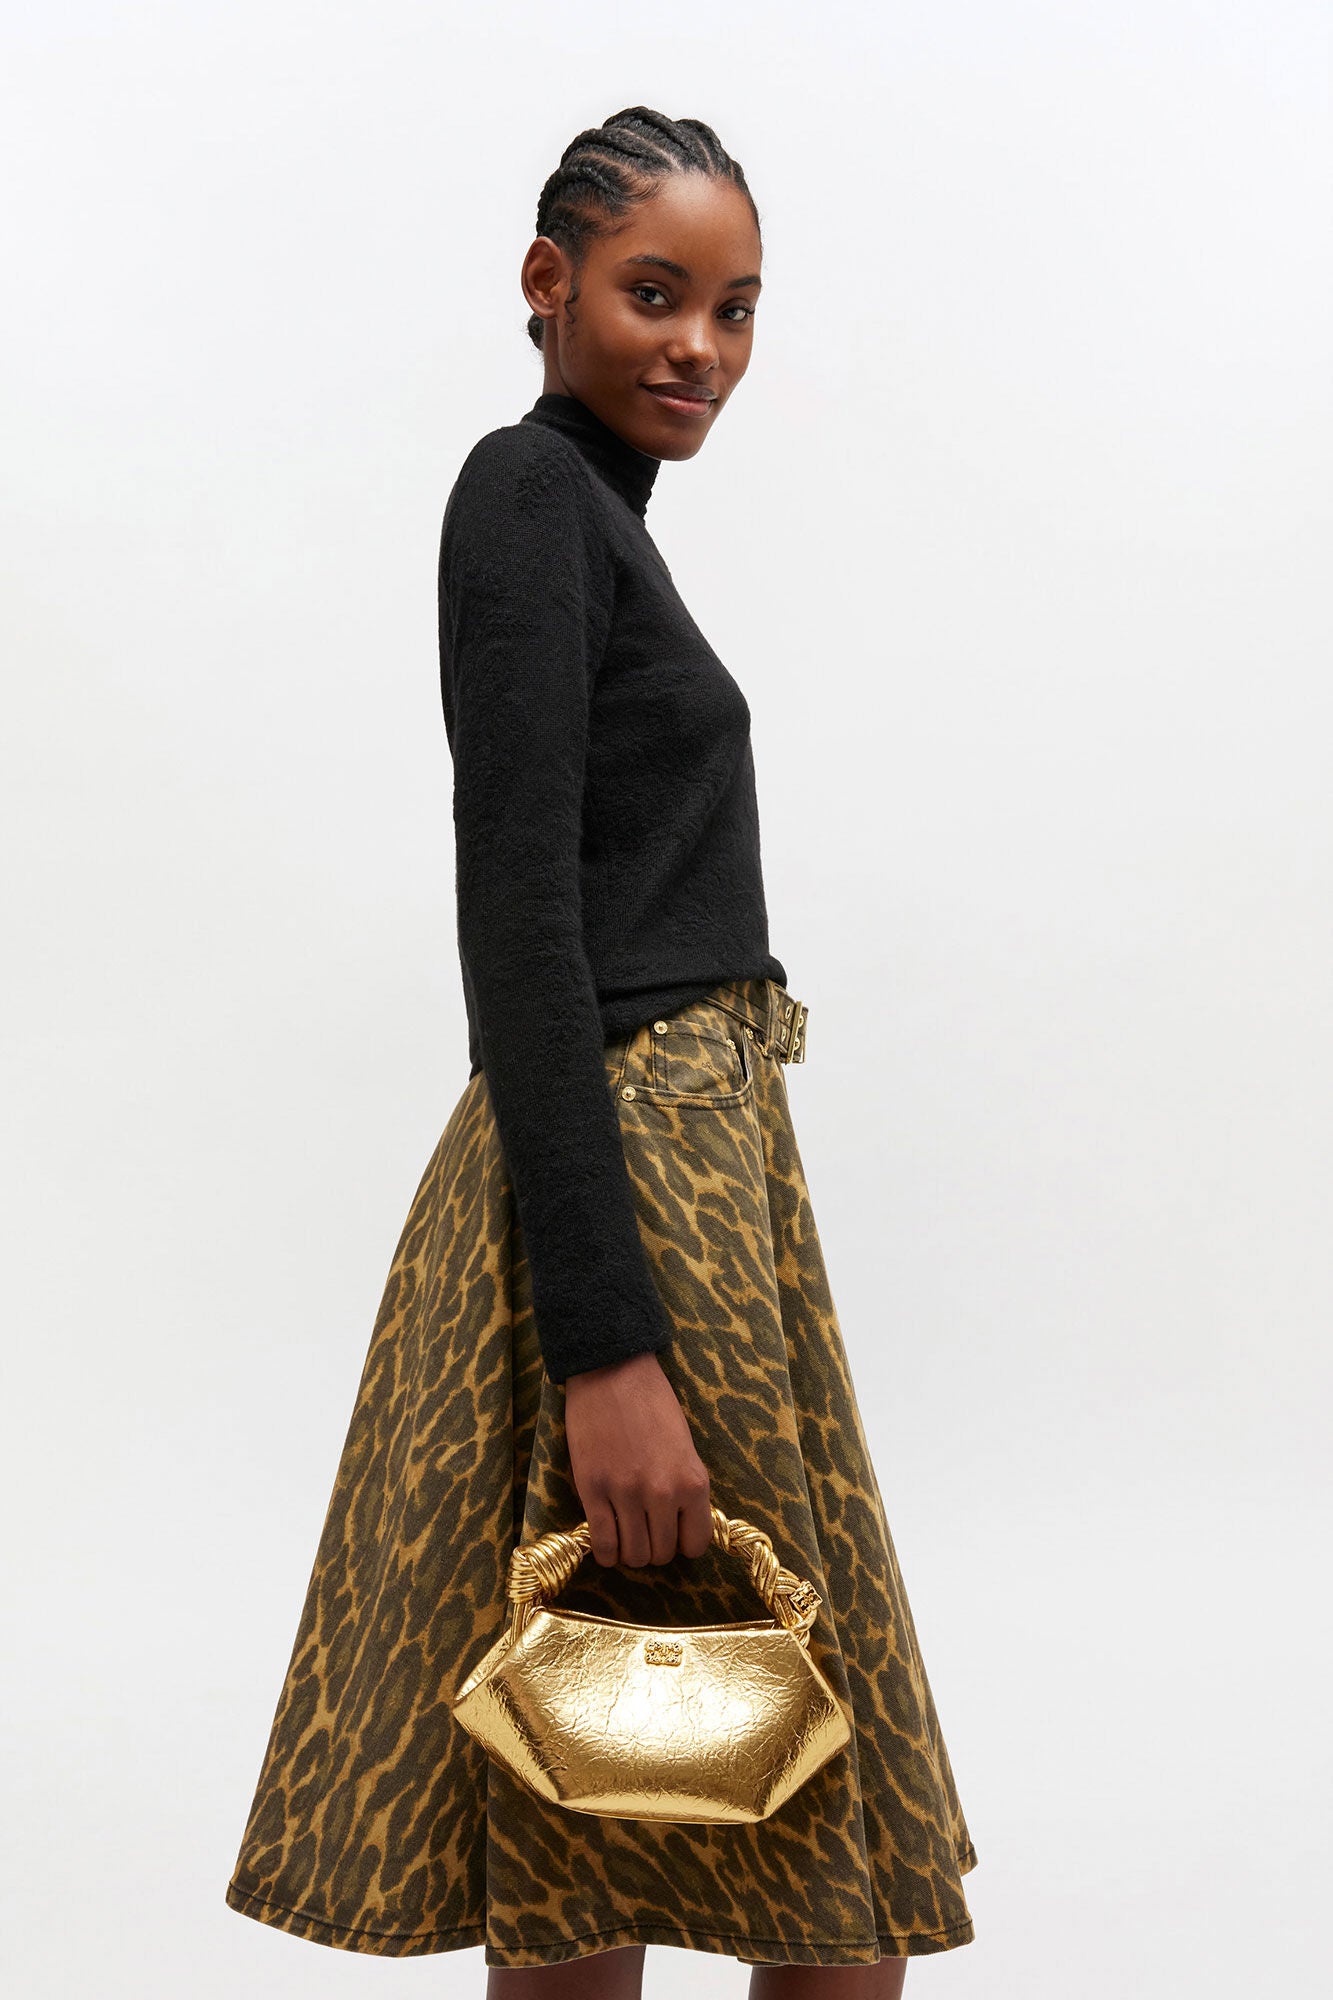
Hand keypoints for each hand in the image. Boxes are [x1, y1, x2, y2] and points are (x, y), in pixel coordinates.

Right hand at [563, 1350, 713, 1567]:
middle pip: (662, 1554)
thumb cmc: (652, 1403)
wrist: (612, 1371)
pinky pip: (602, 1542)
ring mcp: (625, 1493)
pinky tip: (606, 1544)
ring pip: (633, 1555)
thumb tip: (680, 1526)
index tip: (673, 1534)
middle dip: (654, 1548)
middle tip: (646, 1532)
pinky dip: (605, 1552)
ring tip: (626, 1535)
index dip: (683, 1543)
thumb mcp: (685, 1446)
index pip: (696, 1544)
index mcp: (693, 1482)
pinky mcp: (592, 1489)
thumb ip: (684, 1487)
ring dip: (630, 1552)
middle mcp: (662, 1492)